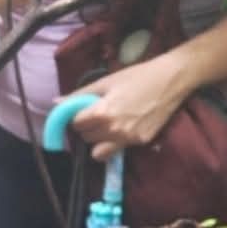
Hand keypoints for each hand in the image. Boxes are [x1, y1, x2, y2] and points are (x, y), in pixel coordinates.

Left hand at [68, 55, 190, 162]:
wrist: (171, 80)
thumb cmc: (137, 76)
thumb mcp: (106, 82)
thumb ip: (79, 95)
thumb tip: (56, 103)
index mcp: (103, 113)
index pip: (76, 125)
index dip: (77, 116)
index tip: (85, 110)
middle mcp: (114, 130)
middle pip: (86, 139)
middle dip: (88, 128)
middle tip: (98, 114)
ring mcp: (128, 139)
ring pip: (99, 152)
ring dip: (99, 139)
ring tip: (110, 124)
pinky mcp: (141, 143)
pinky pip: (118, 149)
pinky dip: (117, 141)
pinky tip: (127, 124)